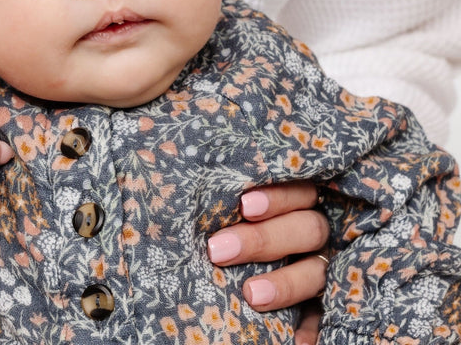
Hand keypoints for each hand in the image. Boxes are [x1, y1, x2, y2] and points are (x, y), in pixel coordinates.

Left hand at [207, 182, 328, 344]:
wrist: (253, 268)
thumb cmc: (232, 221)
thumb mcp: (240, 209)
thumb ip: (235, 204)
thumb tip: (185, 184)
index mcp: (301, 201)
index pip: (299, 191)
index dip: (277, 198)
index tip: (243, 205)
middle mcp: (316, 232)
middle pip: (307, 229)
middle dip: (263, 240)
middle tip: (218, 251)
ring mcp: (325, 266)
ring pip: (316, 272)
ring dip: (285, 284)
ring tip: (251, 295)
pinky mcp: (328, 302)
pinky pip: (325, 317)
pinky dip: (312, 330)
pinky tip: (296, 342)